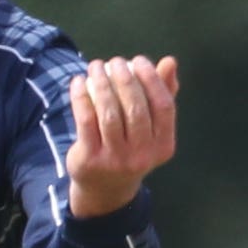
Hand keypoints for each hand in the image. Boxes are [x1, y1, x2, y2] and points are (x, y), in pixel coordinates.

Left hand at [64, 55, 179, 218]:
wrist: (104, 187)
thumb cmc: (131, 146)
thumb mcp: (151, 128)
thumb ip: (163, 94)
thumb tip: (169, 61)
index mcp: (163, 146)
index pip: (163, 106)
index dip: (152, 79)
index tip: (139, 60)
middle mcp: (142, 156)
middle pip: (136, 109)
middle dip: (125, 78)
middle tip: (116, 61)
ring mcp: (115, 160)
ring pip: (109, 114)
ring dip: (102, 84)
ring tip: (96, 66)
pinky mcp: (90, 159)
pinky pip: (85, 121)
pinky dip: (81, 97)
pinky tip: (78, 81)